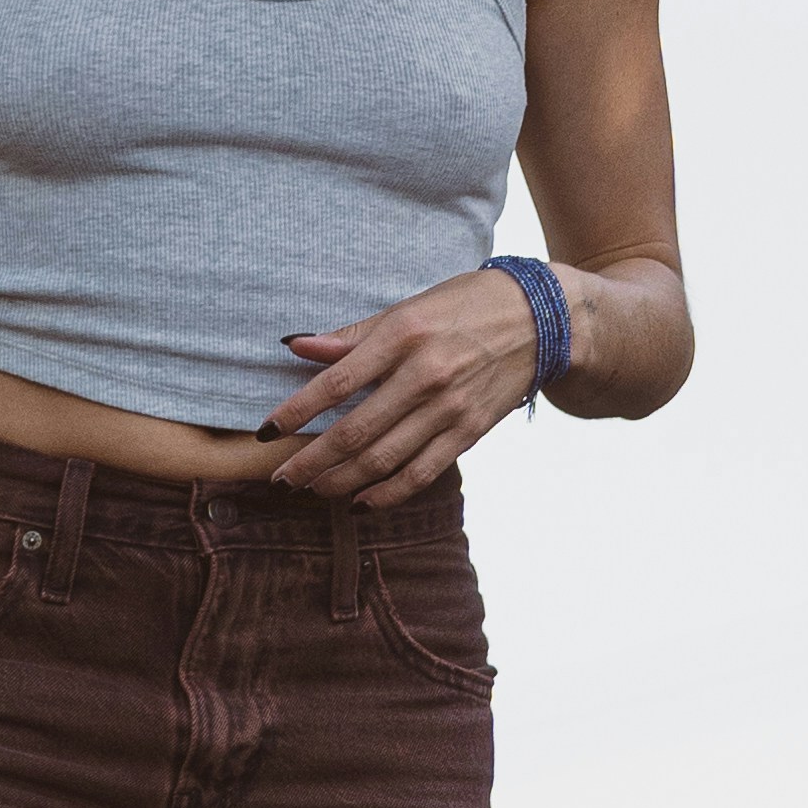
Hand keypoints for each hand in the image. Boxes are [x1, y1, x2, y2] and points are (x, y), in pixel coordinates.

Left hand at [255, 267, 544, 503]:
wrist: (541, 319)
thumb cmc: (464, 306)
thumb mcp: (408, 308)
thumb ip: (354, 335)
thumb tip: (297, 346)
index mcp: (404, 335)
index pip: (336, 382)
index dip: (295, 412)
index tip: (265, 432)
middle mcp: (426, 374)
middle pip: (355, 431)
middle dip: (310, 461)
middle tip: (281, 479)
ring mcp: (450, 407)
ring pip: (384, 459)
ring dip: (341, 481)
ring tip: (311, 490)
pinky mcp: (470, 431)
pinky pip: (421, 472)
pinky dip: (387, 493)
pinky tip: (360, 502)